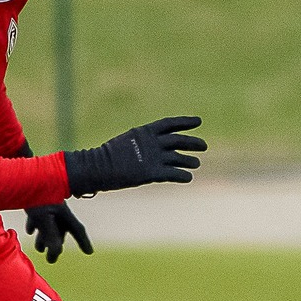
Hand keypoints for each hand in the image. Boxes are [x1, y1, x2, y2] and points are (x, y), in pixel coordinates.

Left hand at [25, 201, 91, 262]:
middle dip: (56, 246)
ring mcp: (46, 206)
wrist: (23, 176)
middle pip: (60, 232)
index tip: (89, 252)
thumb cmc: (36, 197)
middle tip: (51, 260)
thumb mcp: (43, 218)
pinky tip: (30, 231)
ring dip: (44, 239)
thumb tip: (56, 252)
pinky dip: (35, 226)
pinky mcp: (35, 202)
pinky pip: (37, 218)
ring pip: (49, 226)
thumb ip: (50, 235)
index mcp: (64, 214)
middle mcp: (57, 211)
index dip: (83, 241)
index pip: (77, 230)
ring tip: (40, 248)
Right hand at [63, 115, 205, 195]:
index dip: (185, 122)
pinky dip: (183, 176)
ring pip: (179, 158)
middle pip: (179, 141)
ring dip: (190, 161)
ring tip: (196, 163)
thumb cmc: (107, 156)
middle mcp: (152, 142)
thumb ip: (142, 142)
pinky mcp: (152, 173)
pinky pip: (174, 174)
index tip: (198, 121)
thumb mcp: (127, 141)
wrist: (96, 167)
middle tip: (204, 146)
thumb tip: (153, 144)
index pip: (170, 124)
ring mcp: (153, 157)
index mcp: (145, 131)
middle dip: (193, 143)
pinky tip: (188, 178)